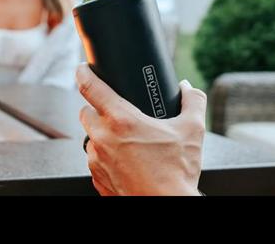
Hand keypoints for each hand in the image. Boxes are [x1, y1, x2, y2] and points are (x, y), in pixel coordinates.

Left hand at [76, 63, 205, 195]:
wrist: (167, 206)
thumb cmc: (176, 173)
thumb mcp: (192, 130)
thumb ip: (192, 101)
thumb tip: (188, 88)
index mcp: (121, 120)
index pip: (90, 88)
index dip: (83, 73)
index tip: (82, 68)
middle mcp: (103, 139)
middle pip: (85, 113)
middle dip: (96, 108)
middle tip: (115, 111)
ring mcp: (97, 161)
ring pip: (90, 139)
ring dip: (102, 135)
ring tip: (126, 141)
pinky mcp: (97, 179)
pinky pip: (95, 161)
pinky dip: (105, 157)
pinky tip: (126, 161)